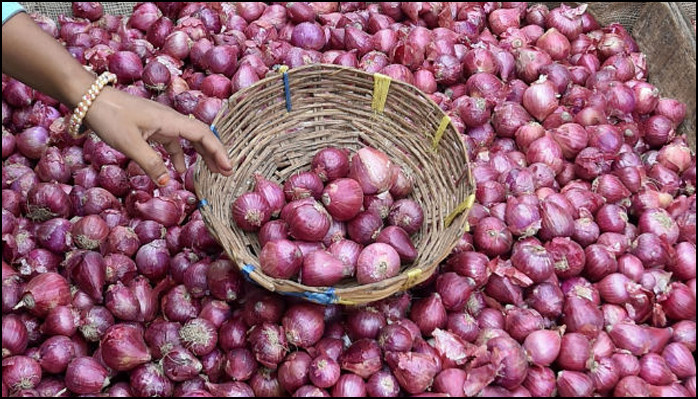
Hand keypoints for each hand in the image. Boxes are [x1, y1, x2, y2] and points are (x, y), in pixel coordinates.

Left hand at [85, 87, 232, 184]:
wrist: (90, 99)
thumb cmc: (110, 117)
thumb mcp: (130, 144)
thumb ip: (151, 164)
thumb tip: (168, 184)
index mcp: (170, 121)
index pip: (204, 135)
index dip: (218, 151)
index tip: (228, 167)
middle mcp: (170, 120)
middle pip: (200, 136)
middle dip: (215, 154)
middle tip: (226, 172)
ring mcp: (161, 123)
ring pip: (187, 140)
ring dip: (200, 155)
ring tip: (210, 172)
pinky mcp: (151, 128)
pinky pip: (172, 142)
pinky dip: (179, 156)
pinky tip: (178, 170)